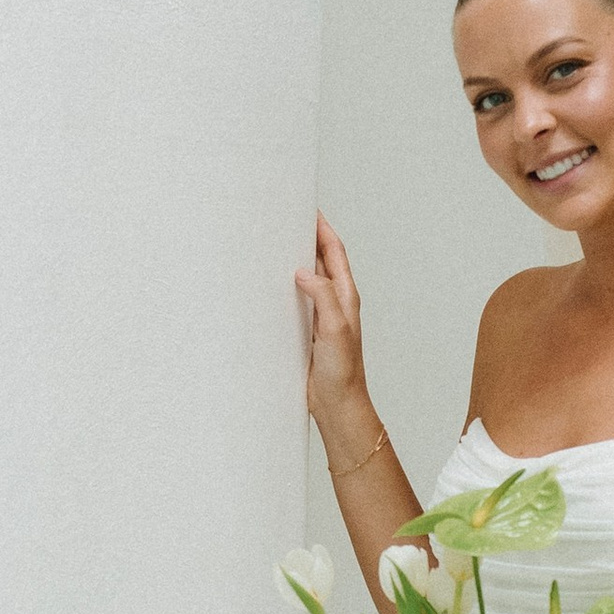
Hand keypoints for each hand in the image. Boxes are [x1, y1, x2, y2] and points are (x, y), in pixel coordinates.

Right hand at [295, 216, 374, 454]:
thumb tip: (304, 271)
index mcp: (345, 296)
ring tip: (274, 242)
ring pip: (306, 278)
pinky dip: (283, 285)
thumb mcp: (334, 330)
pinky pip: (294, 300)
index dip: (323, 228)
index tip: (309, 208)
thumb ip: (322, 297)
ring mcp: (319, 316)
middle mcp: (333, 302)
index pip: (334, 252)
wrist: (337, 405)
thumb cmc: (342, 372)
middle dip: (306, 237)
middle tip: (286, 217)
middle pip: (320, 259)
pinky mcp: (306, 330)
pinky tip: (268, 284)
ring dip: (293, 259)